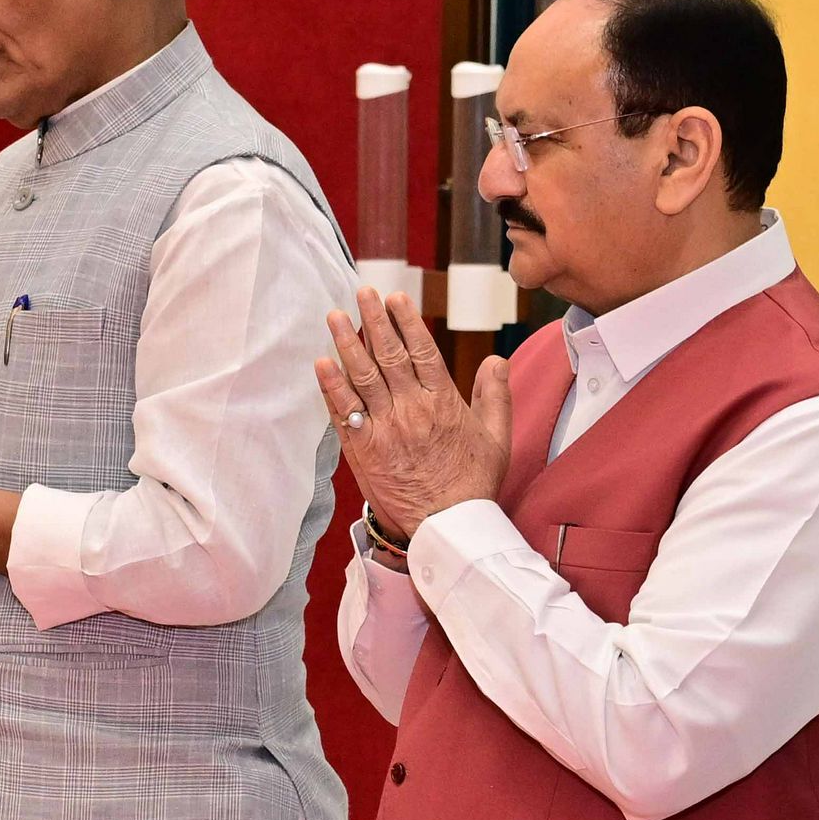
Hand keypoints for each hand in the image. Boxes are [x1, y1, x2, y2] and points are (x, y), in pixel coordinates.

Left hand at [313, 289, 509, 542]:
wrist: (447, 527)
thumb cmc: (473, 483)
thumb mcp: (497, 436)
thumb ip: (496, 394)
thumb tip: (496, 358)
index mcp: (443, 402)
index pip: (422, 350)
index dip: (406, 321)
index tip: (395, 297)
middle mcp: (411, 410)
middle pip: (389, 356)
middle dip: (373, 320)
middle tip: (361, 292)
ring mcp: (385, 429)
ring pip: (362, 378)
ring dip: (346, 344)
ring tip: (333, 317)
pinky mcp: (364, 450)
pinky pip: (344, 413)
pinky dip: (332, 388)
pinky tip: (321, 364)